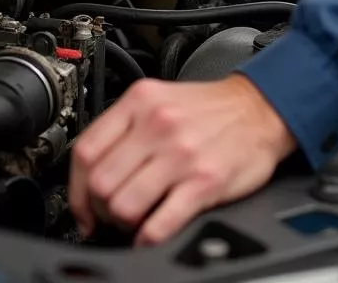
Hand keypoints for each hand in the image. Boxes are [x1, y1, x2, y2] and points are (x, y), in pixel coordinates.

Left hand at [68, 75, 296, 245]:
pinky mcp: (204, 181)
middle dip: (101, 209)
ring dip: (123, 224)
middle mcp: (158, 124)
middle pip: (100, 184)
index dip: (76, 189)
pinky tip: (153, 233)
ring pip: (123, 206)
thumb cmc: (210, 110)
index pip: (86, 151)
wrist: (261, 108)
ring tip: (135, 221)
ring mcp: (181, 154)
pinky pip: (158, 224)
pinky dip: (148, 238)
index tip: (83, 206)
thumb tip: (90, 173)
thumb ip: (125, 128)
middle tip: (111, 214)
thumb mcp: (161, 99)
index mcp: (141, 101)